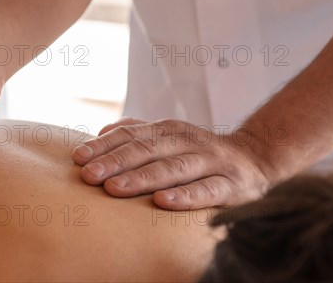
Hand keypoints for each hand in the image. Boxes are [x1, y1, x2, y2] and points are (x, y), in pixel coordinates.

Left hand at [72, 118, 273, 209]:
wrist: (255, 158)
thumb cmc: (198, 151)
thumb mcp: (168, 136)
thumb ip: (137, 132)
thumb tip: (101, 131)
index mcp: (168, 130)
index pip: (130, 135)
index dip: (104, 146)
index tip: (77, 158)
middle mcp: (186, 141)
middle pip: (147, 150)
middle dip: (115, 162)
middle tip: (88, 176)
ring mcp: (209, 161)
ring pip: (172, 168)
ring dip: (142, 178)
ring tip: (114, 189)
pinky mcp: (231, 184)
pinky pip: (207, 190)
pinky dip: (185, 196)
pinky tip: (162, 202)